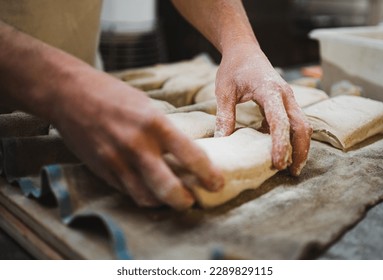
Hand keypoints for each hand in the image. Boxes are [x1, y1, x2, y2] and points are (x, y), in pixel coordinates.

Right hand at [53, 68, 223, 209]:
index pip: (190, 155)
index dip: (208, 174)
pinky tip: (152, 192)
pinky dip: (143, 196)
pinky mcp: (102, 169)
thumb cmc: (111, 95)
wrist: (69, 94)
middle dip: (186, 200)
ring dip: (164, 203)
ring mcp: (116, 160)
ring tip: (175, 199)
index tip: (217, 183)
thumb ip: (163, 130)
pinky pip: (127, 191)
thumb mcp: (146, 105)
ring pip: (146, 196)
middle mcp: (136, 145)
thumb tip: (184, 152)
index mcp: (153, 123)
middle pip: (168, 187)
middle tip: (195, 200)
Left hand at [214, 43, 311, 175]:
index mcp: (270, 90)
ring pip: (303, 125)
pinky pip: (295, 121)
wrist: (244, 50)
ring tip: (291, 167)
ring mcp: (288, 98)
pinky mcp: (285, 102)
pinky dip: (292, 137)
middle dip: (300, 150)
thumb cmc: (233, 68)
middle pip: (302, 126)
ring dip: (300, 145)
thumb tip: (222, 141)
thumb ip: (225, 116)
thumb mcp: (224, 91)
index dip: (281, 144)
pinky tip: (282, 151)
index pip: (280, 121)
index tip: (278, 163)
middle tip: (291, 173)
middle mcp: (285, 95)